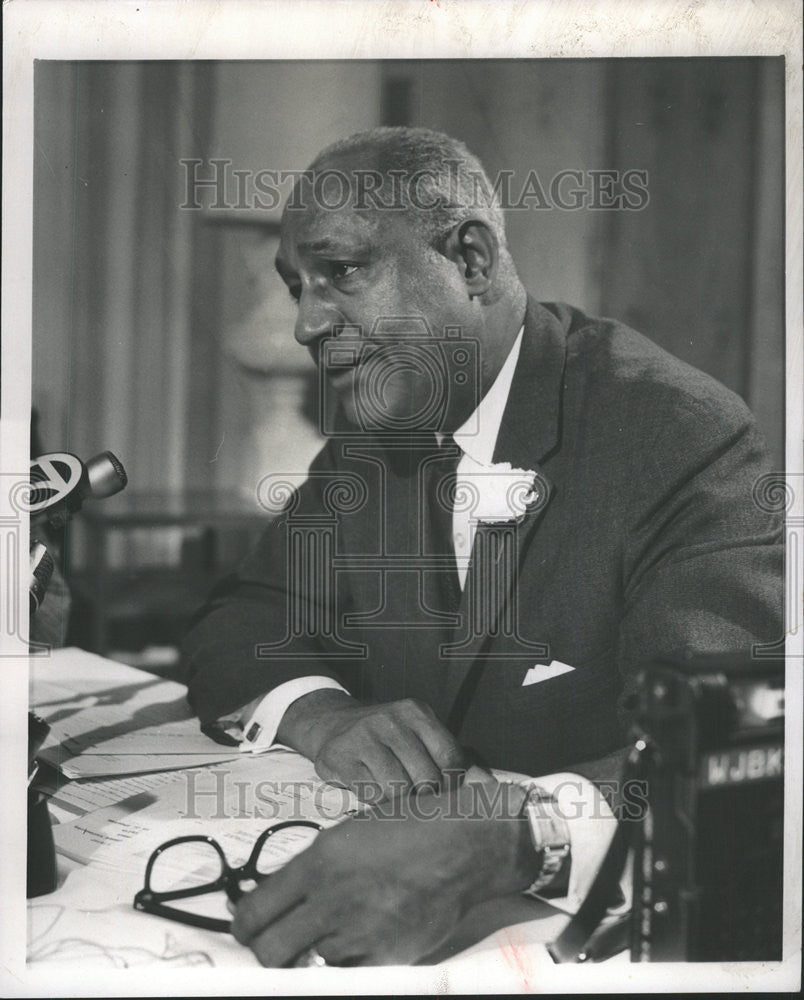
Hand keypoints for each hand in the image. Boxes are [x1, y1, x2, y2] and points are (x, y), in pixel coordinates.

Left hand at [231, 771, 533, 965]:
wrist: (460, 844)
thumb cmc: (407, 829)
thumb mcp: (348, 834)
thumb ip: (311, 867)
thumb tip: (277, 896)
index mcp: (318, 862)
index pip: (255, 911)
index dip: (243, 927)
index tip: (245, 930)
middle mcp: (333, 899)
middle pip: (271, 950)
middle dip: (266, 951)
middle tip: (273, 945)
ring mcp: (360, 931)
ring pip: (309, 963)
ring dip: (311, 954)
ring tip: (326, 935)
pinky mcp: (387, 955)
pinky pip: (347, 973)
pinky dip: (345, 963)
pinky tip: (355, 942)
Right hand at [277, 690, 466, 801]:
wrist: (333, 725)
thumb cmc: (387, 739)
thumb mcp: (420, 736)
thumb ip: (453, 759)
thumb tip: (490, 786)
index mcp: (416, 712)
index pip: (450, 756)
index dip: (452, 784)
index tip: (444, 794)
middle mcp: (390, 719)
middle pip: (426, 777)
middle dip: (426, 798)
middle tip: (418, 802)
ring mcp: (363, 737)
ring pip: (398, 789)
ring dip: (400, 803)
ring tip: (397, 800)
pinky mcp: (340, 757)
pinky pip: (371, 794)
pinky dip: (377, 804)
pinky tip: (375, 796)